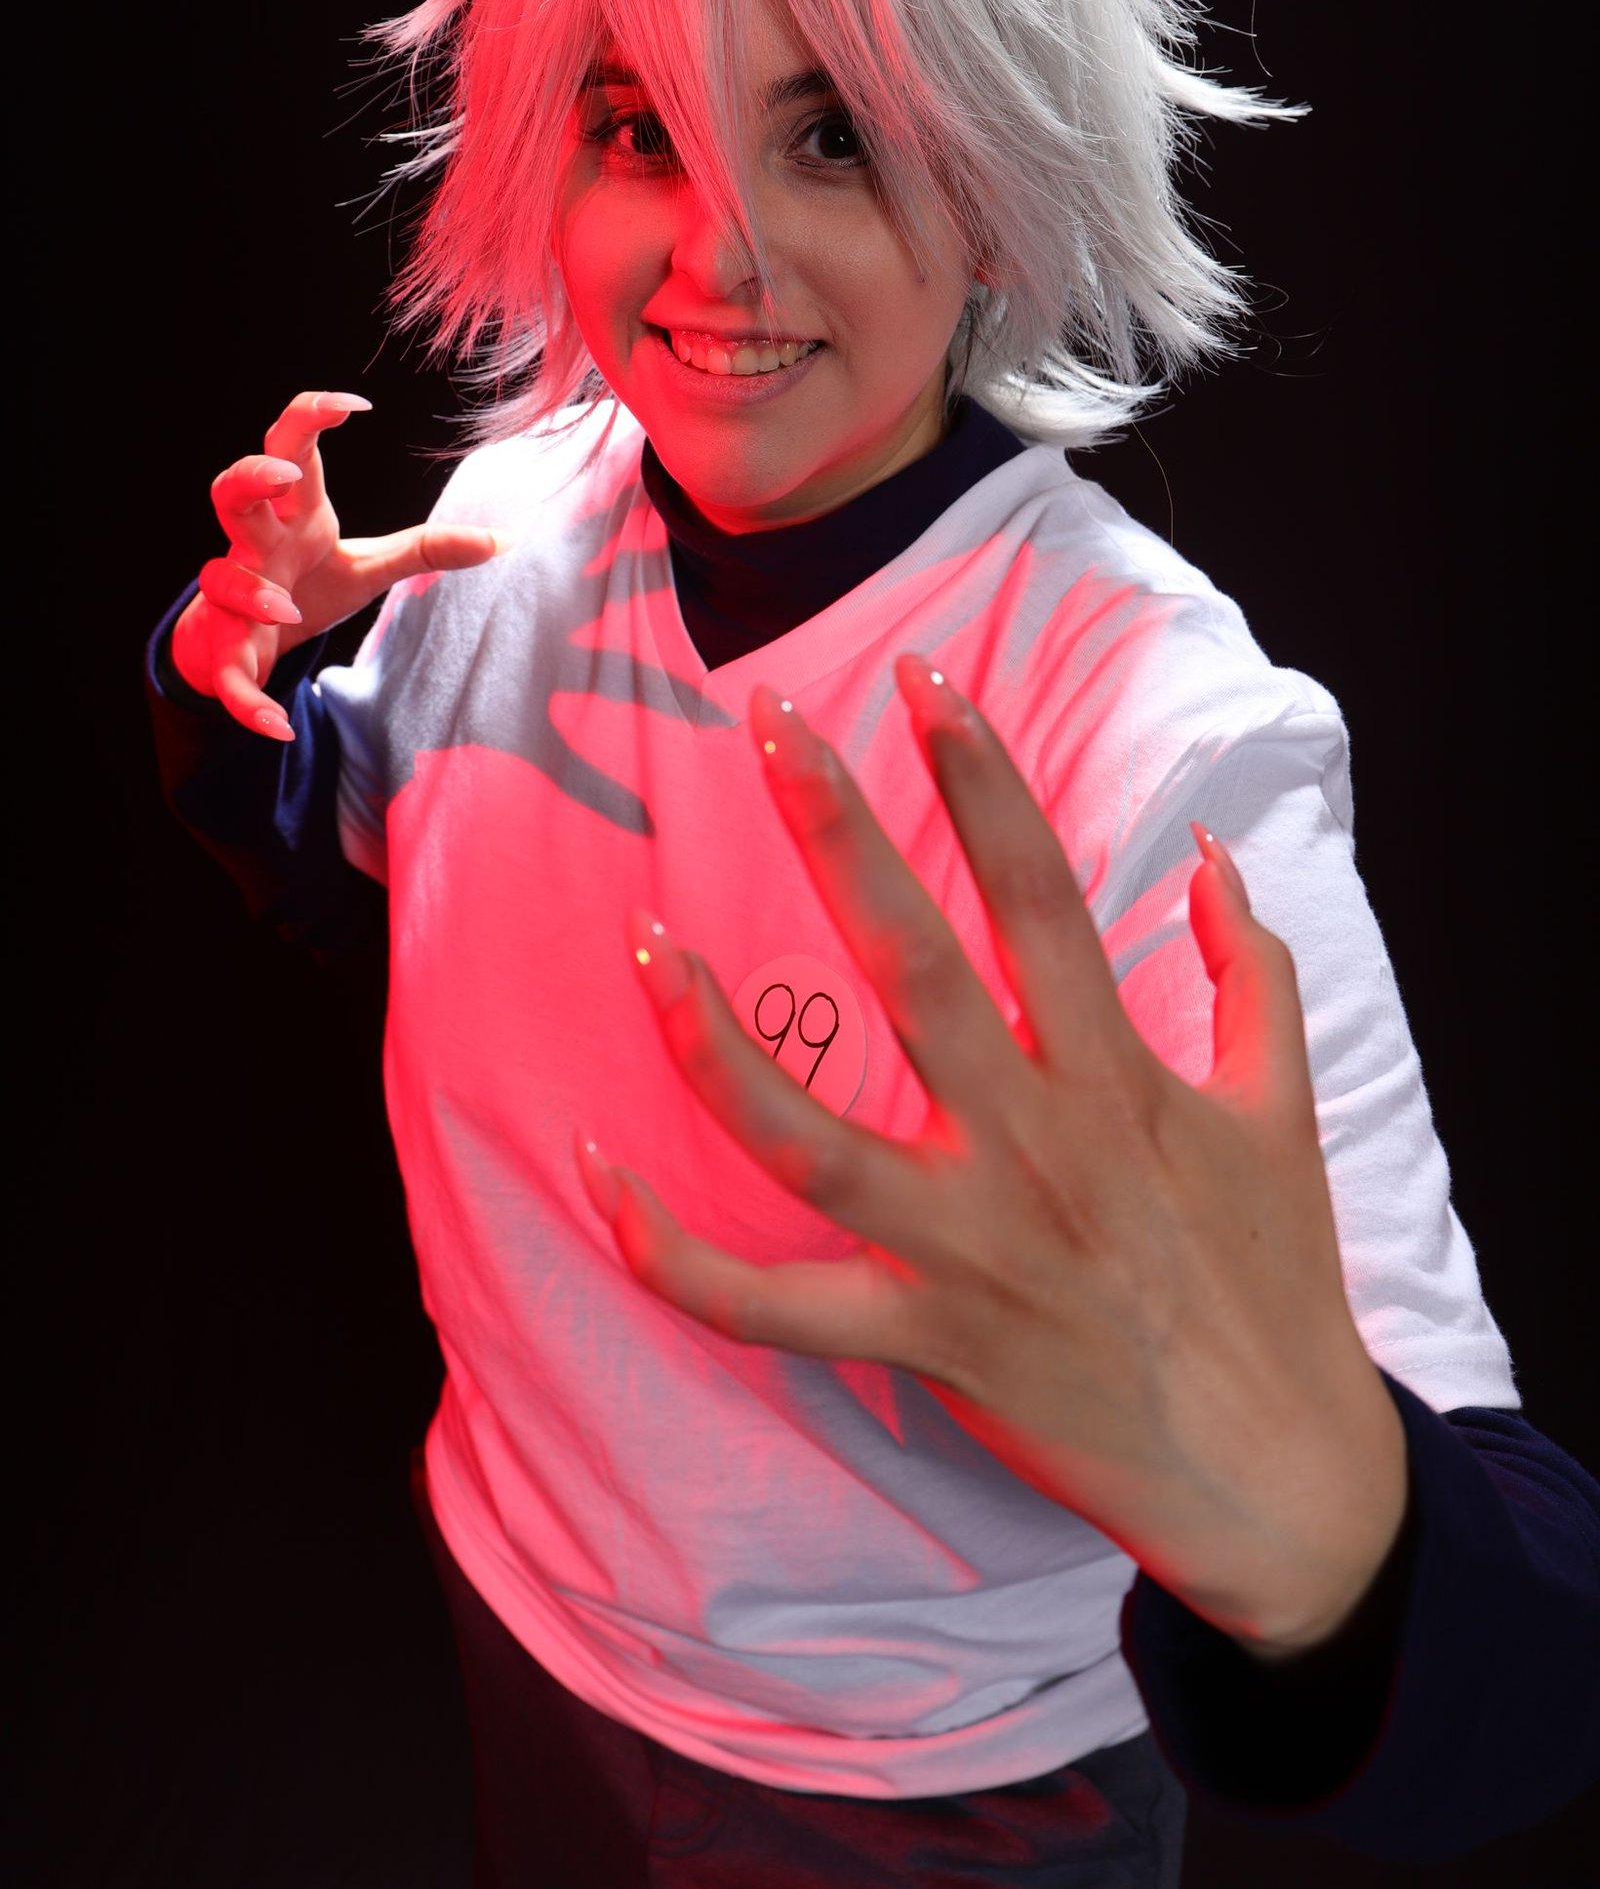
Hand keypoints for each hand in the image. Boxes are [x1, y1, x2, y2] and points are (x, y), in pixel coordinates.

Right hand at [170, 389, 502, 738]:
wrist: (240, 643)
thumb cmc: (303, 584)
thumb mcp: (369, 565)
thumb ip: (427, 548)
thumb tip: (507, 537)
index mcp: (292, 516)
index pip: (288, 449)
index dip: (309, 416)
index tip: (354, 403)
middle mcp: (255, 546)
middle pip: (229, 491)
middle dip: (250, 477)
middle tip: (286, 477)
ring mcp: (233, 597)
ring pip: (219, 577)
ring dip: (249, 593)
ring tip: (289, 611)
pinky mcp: (225, 652)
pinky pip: (227, 674)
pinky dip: (249, 702)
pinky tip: (280, 727)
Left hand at [578, 654, 1408, 1656]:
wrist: (1277, 1475)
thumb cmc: (1274, 1282)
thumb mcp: (1286, 1109)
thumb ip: (1250, 972)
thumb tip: (1212, 856)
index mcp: (1116, 1074)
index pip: (1040, 893)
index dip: (983, 778)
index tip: (929, 680)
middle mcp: (1032, 1144)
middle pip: (914, 967)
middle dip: (839, 832)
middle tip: (769, 723)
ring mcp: (965, 1248)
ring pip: (809, 1138)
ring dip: (713, 1038)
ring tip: (641, 936)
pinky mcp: (922, 1342)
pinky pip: (769, 1305)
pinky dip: (674, 1254)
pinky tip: (596, 1175)